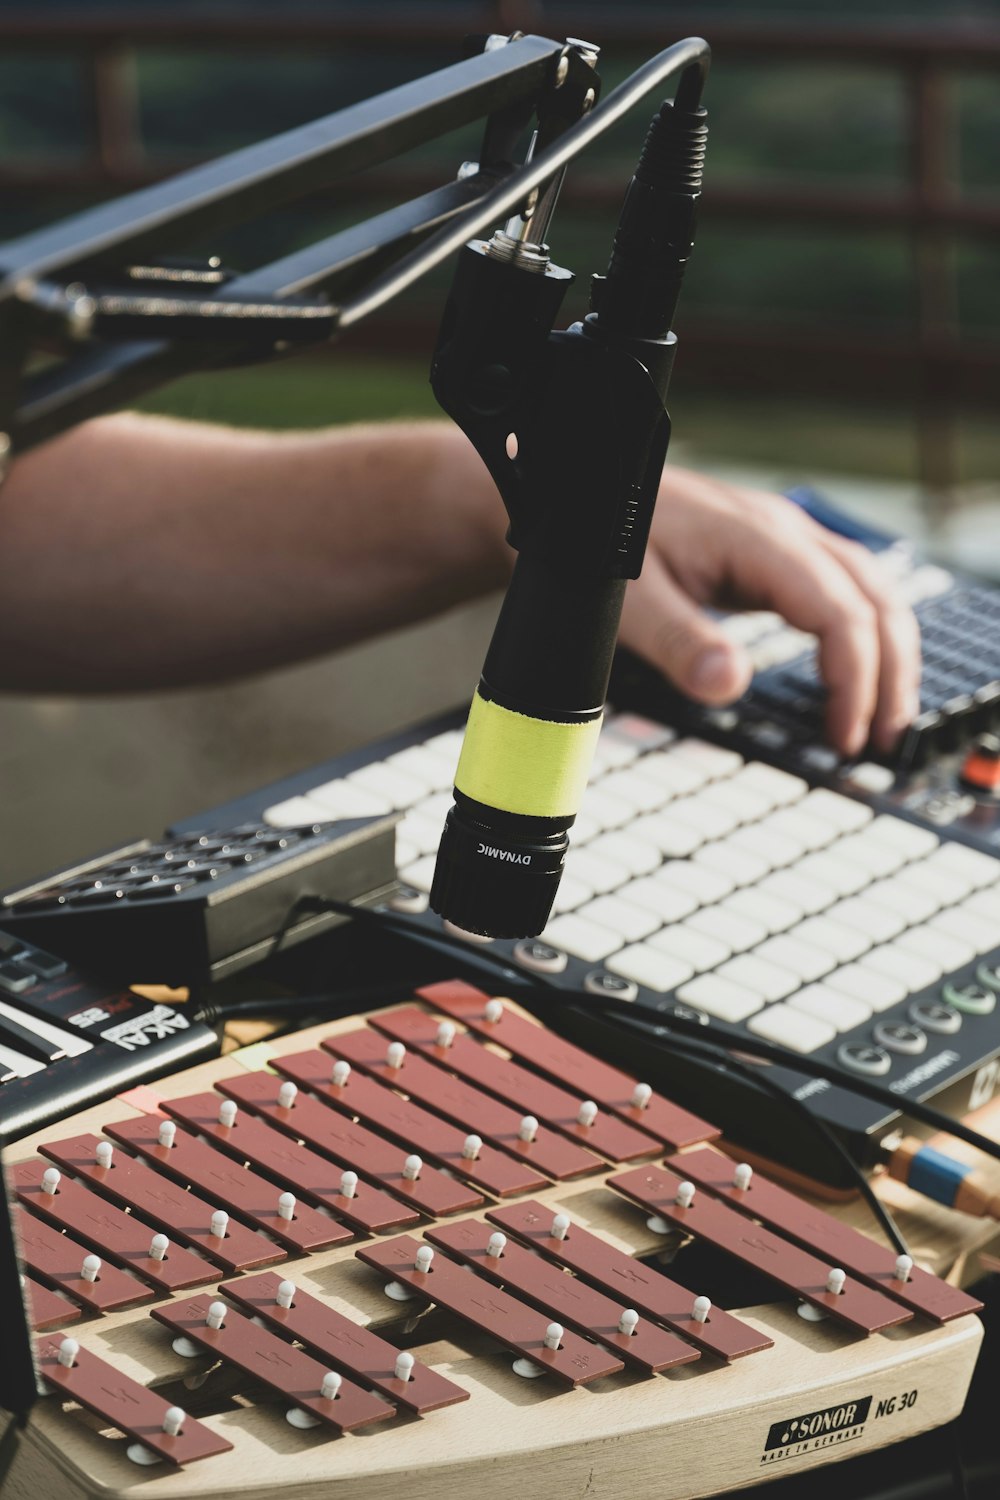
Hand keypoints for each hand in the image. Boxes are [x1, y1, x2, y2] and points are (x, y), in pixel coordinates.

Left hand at [619, 465, 920, 755]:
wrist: (590, 494)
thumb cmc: (603, 542)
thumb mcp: (629, 600)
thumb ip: (679, 642)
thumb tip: (729, 684)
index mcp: (757, 539)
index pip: (838, 611)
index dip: (854, 678)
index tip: (842, 736)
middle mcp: (783, 530)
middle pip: (874, 598)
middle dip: (890, 673)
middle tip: (882, 741)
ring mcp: (782, 536)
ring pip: (869, 589)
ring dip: (889, 654)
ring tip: (884, 717)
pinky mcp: (772, 550)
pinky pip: (842, 588)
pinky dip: (864, 633)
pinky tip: (859, 671)